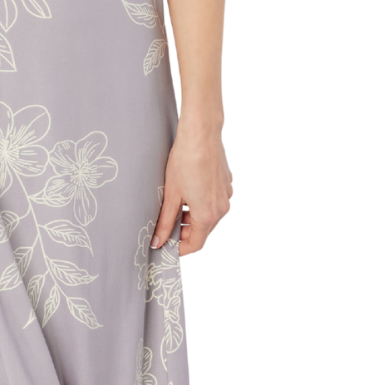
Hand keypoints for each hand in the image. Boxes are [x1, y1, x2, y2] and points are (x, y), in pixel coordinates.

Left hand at [151, 129, 232, 255]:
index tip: (168, 243)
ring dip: (195, 219)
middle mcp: (221, 211)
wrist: (202, 136)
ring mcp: (226, 199)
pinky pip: (216, 205)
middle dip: (186, 233)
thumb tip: (157, 241)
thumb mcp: (171, 194)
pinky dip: (204, 206)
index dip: (181, 248)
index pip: (196, 245)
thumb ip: (165, 221)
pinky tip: (191, 193)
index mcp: (206, 216)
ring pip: (210, 219)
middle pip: (203, 233)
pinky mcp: (227, 187)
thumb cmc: (185, 162)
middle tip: (169, 223)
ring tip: (178, 205)